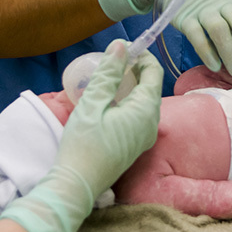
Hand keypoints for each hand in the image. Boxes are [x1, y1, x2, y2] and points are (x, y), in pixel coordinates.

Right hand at [0, 41, 162, 231]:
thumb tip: (120, 46)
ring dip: (130, 86)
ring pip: (144, 101)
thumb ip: (108, 74)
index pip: (154, 72)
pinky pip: (138, 115)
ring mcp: (146, 136)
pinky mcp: (136, 145)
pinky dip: (127, 102)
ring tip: (106, 78)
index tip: (122, 49)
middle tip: (110, 62)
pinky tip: (108, 101)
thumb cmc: (83, 144)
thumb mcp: (92, 104)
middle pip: (151, 86)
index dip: (141, 56)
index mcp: (146, 110)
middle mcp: (152, 123)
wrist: (77, 185)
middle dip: (134, 70)